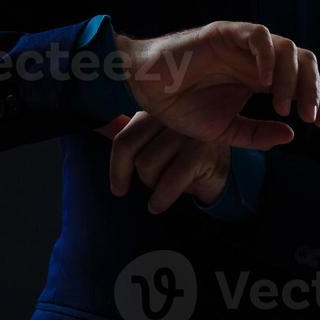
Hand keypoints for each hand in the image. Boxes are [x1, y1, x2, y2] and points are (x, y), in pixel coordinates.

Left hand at [97, 112, 229, 212]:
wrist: (224, 171)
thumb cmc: (183, 160)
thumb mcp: (155, 147)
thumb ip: (131, 143)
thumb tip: (94, 131)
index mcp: (155, 113)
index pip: (123, 139)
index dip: (116, 168)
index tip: (118, 189)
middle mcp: (171, 118)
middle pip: (134, 154)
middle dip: (140, 178)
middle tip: (153, 186)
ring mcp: (187, 132)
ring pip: (148, 167)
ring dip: (154, 186)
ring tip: (167, 187)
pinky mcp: (200, 151)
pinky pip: (169, 181)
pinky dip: (161, 199)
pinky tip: (158, 205)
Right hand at [113, 21, 319, 149]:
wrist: (147, 90)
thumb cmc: (180, 106)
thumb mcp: (225, 130)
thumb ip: (257, 134)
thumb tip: (291, 135)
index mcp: (259, 79)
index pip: (301, 83)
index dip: (316, 100)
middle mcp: (256, 60)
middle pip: (303, 62)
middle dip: (313, 89)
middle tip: (309, 117)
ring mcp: (242, 44)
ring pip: (287, 47)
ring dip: (293, 78)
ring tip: (283, 106)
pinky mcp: (225, 32)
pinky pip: (258, 35)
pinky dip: (267, 57)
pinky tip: (263, 83)